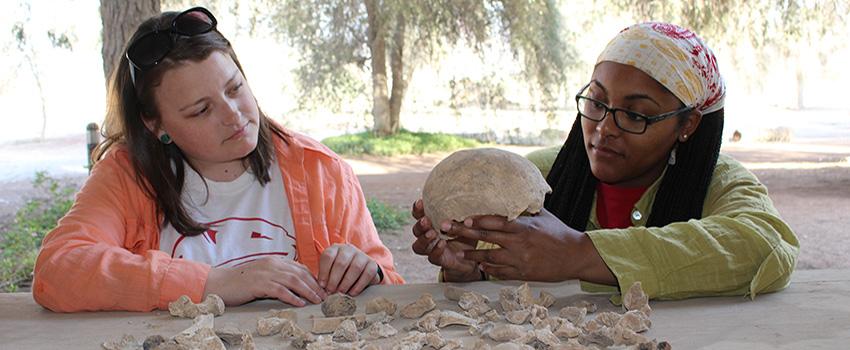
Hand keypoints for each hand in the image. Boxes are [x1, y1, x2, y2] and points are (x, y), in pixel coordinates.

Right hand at [203, 256, 326, 306]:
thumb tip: (295, 284)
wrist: (219, 283)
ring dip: (308, 291)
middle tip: (324, 296)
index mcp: (274, 261)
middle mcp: (272, 264)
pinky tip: (300, 303)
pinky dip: (292, 297)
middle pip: (300, 274)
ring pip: (293, 281)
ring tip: (317, 300)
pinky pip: (280, 290)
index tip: (322, 288)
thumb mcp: (262, 274)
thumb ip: (277, 276)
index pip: (299, 268)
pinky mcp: (259, 284)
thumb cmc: (240, 282)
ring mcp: (266, 273)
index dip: (313, 278)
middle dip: (315, 285)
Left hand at [318, 243, 380, 295]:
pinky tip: (352, 293)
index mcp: (335, 249)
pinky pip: (367, 274)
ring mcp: (362, 255)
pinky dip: (359, 285)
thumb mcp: (330, 271)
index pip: (328, 256)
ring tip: (341, 293)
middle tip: (331, 291)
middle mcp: (349, 249)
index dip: (324, 272)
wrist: (360, 271)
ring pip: (355, 268)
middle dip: (334, 279)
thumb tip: (321, 288)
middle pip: (341, 263)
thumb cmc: (340, 273)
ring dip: (346, 283)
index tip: (322, 285)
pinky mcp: (372, 264)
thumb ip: (325, 277)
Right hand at [410, 199, 480, 281]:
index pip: (419, 215)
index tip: (420, 203)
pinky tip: (442, 244)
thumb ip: (462, 215)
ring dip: (424, 239)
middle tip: (426, 220)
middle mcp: (428, 236)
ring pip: (418, 246)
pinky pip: (432, 257)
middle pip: (416, 231)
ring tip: (433, 234)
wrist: (472, 257)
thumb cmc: (467, 234)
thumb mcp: (466, 222)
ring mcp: (431, 249)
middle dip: (420, 225)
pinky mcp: (439, 260)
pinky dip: (436, 250)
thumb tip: (465, 201)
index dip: (417, 209)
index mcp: (432, 223)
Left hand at [444, 209, 615, 283]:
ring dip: (472, 255)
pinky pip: (500, 272)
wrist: (576, 256)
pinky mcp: (522, 274)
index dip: (477, 220)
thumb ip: (524, 207)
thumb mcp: (542, 215)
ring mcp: (519, 260)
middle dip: (463, 233)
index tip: (462, 218)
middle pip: (485, 238)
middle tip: (446, 229)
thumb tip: (514, 190)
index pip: (495, 222)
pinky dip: (489, 269)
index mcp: (522, 227)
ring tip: (458, 251)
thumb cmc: (559, 232)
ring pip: (489, 258)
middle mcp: (518, 243)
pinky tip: (480, 266)